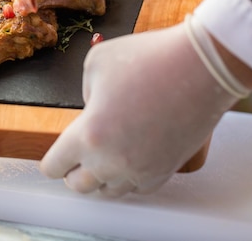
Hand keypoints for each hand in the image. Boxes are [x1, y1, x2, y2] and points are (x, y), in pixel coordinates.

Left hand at [40, 23, 251, 196]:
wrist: (200, 67)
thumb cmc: (149, 59)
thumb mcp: (96, 63)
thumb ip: (84, 92)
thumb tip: (92, 109)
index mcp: (88, 135)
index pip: (54, 166)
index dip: (51, 160)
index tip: (56, 154)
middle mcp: (111, 161)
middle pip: (79, 185)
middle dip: (73, 171)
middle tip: (75, 158)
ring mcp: (140, 169)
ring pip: (108, 191)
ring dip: (100, 178)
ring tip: (101, 161)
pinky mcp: (164, 170)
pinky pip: (137, 188)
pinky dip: (128, 179)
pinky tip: (127, 163)